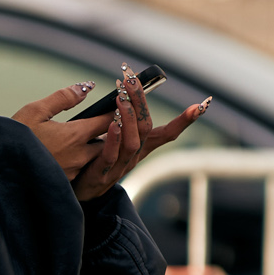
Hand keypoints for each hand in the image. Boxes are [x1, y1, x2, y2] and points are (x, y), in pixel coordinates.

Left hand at [20, 72, 211, 202]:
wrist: (72, 195)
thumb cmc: (90, 164)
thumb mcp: (109, 142)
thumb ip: (118, 122)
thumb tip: (123, 97)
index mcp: (137, 149)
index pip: (166, 133)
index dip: (183, 121)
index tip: (201, 106)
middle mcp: (133, 158)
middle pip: (147, 129)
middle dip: (142, 103)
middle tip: (134, 80)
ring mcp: (119, 168)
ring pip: (134, 143)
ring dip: (129, 118)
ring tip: (122, 98)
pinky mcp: (101, 175)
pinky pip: (111, 156)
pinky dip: (114, 139)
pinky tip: (112, 125)